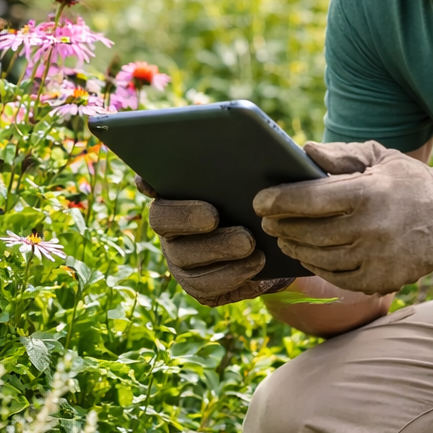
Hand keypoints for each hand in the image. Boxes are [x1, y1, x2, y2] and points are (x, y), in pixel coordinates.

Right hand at [137, 177, 293, 305]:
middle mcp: (171, 228)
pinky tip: (257, 268)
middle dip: (186, 217)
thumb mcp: (263, 182)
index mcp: (178, 195)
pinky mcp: (199, 287)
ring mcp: (181, 260)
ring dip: (218, 250)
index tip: (151, 180)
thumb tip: (247, 144)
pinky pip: (207, 288)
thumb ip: (247, 165)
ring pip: (185, 258)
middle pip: (161, 220)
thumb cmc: (268, 204)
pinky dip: (233, 278)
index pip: (151, 182)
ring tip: (250, 245)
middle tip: (213, 215)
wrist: (285, 247)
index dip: (147, 181)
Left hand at [253, 140, 432, 293]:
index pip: (309, 199)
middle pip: (309, 231)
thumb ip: (341, 154)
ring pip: (318, 257)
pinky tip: (309, 254)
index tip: (260, 201)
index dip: (279, 200)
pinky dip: (317, 266)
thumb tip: (304, 151)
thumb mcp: (379, 156)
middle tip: (268, 220)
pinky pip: (336, 277)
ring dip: (295, 247)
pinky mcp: (380, 281)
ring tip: (285, 237)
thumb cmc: (406, 182)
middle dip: (282, 225)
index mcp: (367, 193)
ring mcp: (376, 258)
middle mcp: (371, 228)